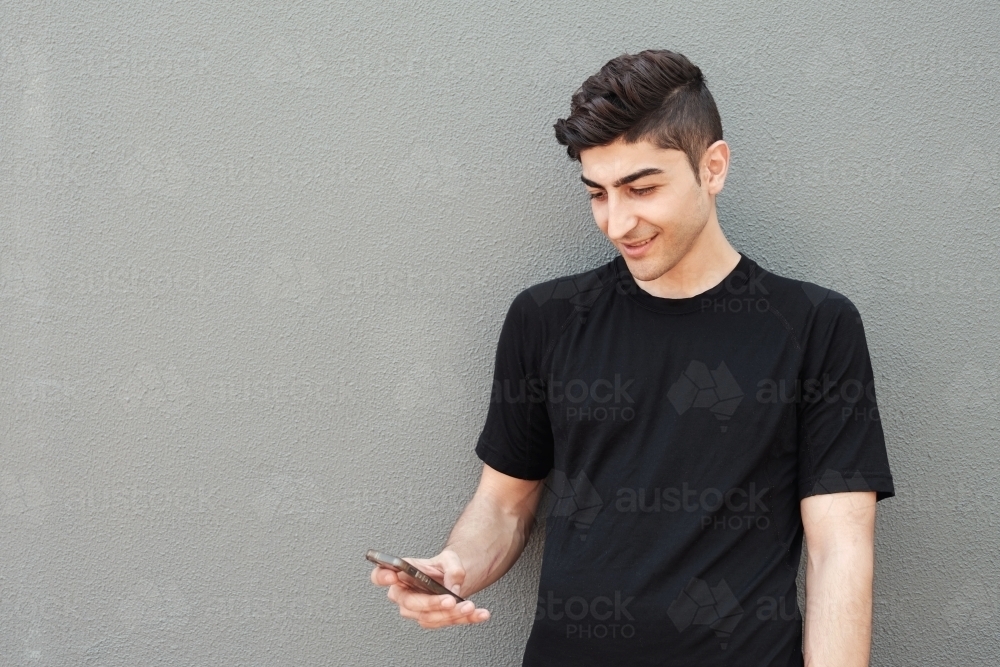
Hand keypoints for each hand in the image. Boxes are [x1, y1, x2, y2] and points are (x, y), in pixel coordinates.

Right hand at [370, 549, 490, 628]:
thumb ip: (452, 568)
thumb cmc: (443, 567)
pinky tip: (479, 614)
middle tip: (450, 600)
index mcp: (401, 574)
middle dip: (430, 603)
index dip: (382, 576)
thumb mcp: (450, 558)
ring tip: (469, 606)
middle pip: (408, 604)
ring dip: (451, 614)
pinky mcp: (432, 619)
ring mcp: (416, 610)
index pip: (380, 575)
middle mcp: (404, 594)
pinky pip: (446, 623)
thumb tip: (452, 587)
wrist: (453, 578)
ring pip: (428, 618)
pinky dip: (466, 619)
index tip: (393, 575)